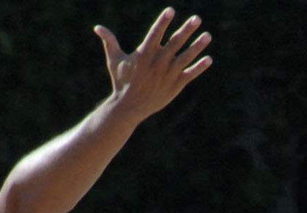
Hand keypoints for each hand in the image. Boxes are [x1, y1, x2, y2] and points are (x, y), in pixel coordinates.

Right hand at [95, 8, 212, 122]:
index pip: (155, 34)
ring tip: (207, 35)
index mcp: (144, 54)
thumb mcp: (114, 60)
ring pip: (185, 57)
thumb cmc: (121, 81)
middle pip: (175, 43)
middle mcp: (158, 63)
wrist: (128, 108)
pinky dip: (199, 67)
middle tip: (197, 18)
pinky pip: (189, 74)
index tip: (171, 10)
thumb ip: (109, 41)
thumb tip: (97, 27)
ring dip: (197, 46)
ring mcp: (168, 74)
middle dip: (186, 30)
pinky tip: (208, 59)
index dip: (163, 21)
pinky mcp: (175, 86)